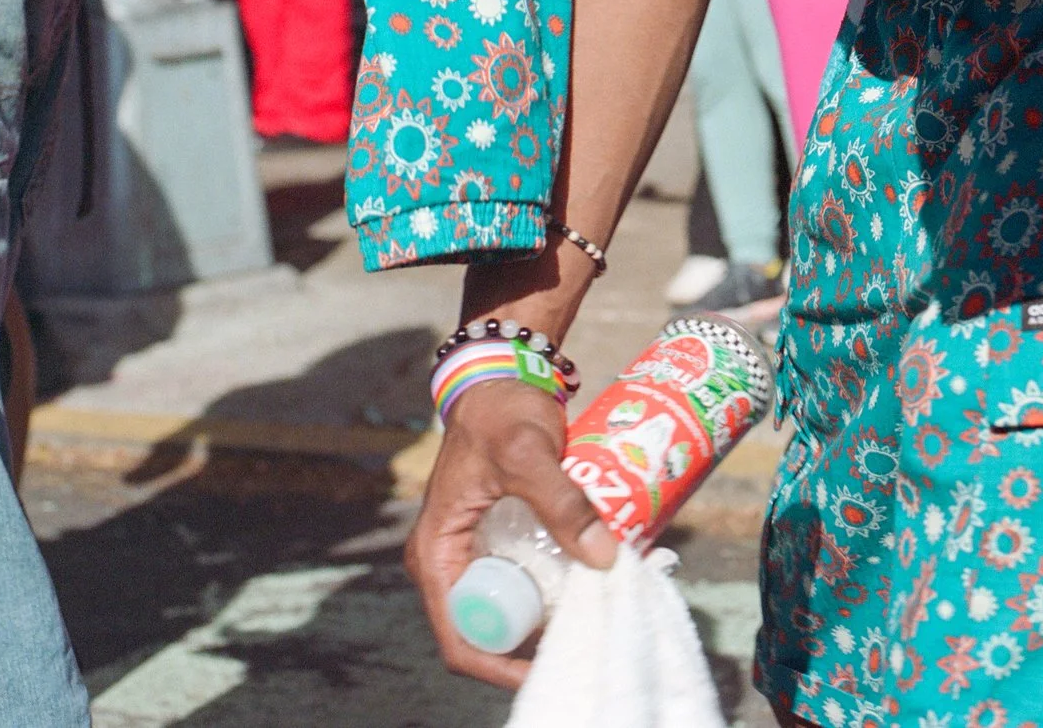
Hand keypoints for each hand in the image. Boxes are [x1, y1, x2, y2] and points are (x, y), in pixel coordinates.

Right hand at [406, 378, 616, 687]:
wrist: (505, 371)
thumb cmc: (502, 410)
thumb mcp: (530, 455)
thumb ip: (564, 502)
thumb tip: (605, 558)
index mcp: (436, 554)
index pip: (460, 637)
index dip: (500, 667)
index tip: (546, 670)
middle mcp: (449, 561)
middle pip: (489, 625)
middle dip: (534, 638)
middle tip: (585, 632)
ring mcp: (474, 548)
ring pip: (511, 600)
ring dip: (549, 608)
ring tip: (596, 605)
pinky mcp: (499, 533)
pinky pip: (525, 570)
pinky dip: (556, 576)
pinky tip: (592, 571)